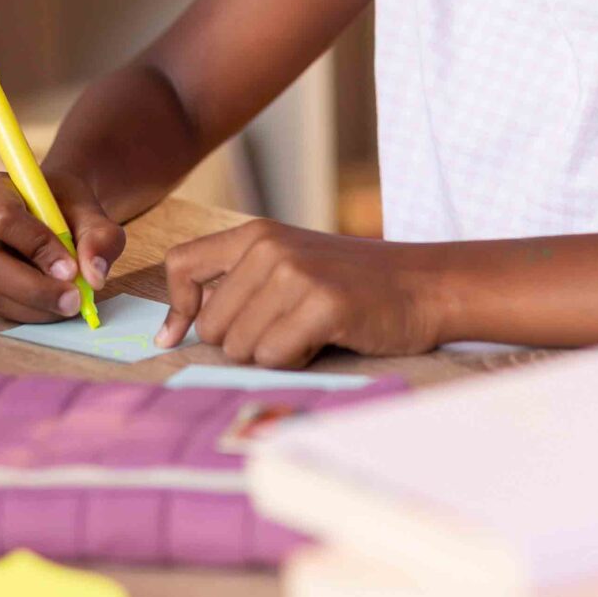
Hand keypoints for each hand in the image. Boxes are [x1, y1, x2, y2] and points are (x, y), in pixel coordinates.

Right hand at [0, 169, 124, 323]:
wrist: (46, 210)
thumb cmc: (61, 205)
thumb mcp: (87, 208)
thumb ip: (98, 236)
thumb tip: (94, 275)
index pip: (3, 219)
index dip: (36, 246)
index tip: (71, 268)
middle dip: (33, 288)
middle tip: (72, 300)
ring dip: (33, 306)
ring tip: (69, 304)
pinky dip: (28, 312)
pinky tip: (53, 307)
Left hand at [157, 221, 446, 367]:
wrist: (425, 285)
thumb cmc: (353, 286)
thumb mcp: (289, 266)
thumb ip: (236, 286)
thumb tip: (173, 331)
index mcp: (255, 234)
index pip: (180, 265)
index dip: (177, 309)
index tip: (176, 337)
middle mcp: (268, 247)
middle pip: (211, 326)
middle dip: (242, 343)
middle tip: (286, 330)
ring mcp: (295, 273)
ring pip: (240, 347)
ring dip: (272, 354)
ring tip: (309, 332)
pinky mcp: (322, 303)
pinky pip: (273, 357)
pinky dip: (295, 362)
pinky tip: (324, 341)